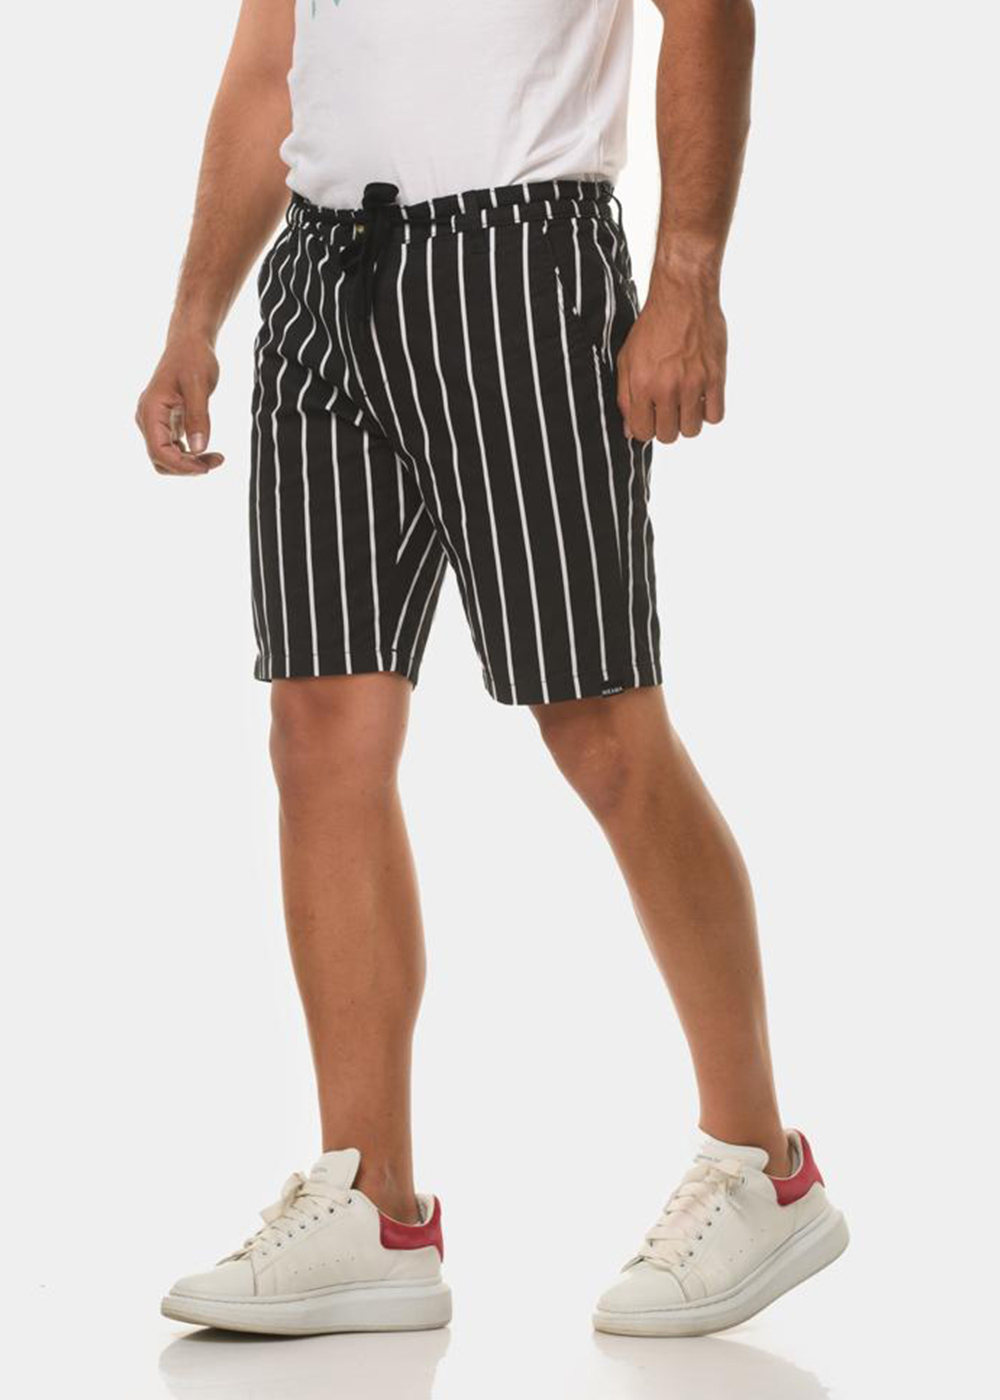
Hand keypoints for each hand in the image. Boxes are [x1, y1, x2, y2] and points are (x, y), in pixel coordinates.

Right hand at [136, 331, 223, 475]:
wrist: (189, 342)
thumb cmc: (193, 358)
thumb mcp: (199, 386)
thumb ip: (198, 417)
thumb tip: (199, 448)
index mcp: (151, 410)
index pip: (158, 452)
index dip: (182, 466)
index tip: (207, 467)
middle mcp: (147, 419)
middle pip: (160, 460)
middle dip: (187, 468)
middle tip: (216, 460)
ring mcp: (155, 422)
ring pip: (166, 458)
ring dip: (189, 464)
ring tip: (217, 457)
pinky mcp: (165, 423)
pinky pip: (173, 449)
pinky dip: (190, 456)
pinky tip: (209, 451)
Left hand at [617, 267, 727, 444]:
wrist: (683, 296)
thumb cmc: (653, 325)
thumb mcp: (627, 358)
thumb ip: (625, 396)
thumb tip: (630, 430)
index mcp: (642, 384)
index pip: (642, 433)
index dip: (645, 428)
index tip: (650, 417)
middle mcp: (667, 387)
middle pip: (667, 435)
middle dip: (666, 426)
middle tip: (668, 409)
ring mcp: (693, 384)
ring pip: (691, 431)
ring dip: (688, 421)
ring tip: (685, 403)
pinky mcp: (715, 377)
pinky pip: (715, 416)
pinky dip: (709, 412)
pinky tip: (702, 397)